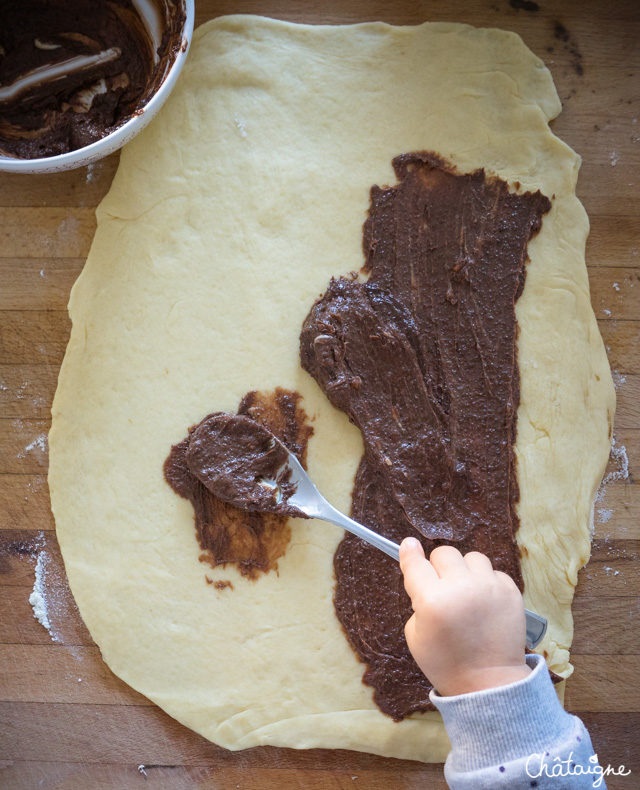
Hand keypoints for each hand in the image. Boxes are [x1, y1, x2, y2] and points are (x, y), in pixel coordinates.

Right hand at [399, 538, 530, 695]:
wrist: (489, 683)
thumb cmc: (446, 663)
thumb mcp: (415, 635)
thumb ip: (418, 600)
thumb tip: (425, 573)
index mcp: (432, 601)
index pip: (416, 564)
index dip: (409, 553)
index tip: (409, 545)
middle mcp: (460, 588)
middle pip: (444, 553)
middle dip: (439, 567)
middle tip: (442, 587)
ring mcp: (488, 588)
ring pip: (471, 558)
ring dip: (465, 571)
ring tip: (467, 593)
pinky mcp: (511, 591)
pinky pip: (493, 572)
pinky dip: (486, 583)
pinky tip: (484, 602)